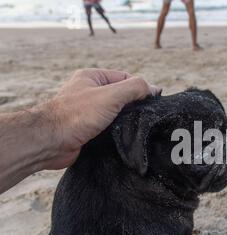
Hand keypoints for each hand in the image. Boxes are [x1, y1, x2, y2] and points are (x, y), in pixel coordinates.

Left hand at [38, 69, 161, 168]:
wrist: (50, 142)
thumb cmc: (77, 115)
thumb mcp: (111, 95)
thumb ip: (134, 88)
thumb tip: (153, 89)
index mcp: (93, 77)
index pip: (125, 78)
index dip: (140, 89)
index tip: (152, 102)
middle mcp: (90, 92)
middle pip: (122, 97)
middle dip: (134, 107)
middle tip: (144, 117)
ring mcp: (88, 112)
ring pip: (116, 114)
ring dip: (125, 121)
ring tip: (135, 129)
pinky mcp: (88, 129)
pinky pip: (109, 128)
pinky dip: (117, 133)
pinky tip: (124, 138)